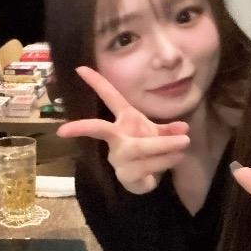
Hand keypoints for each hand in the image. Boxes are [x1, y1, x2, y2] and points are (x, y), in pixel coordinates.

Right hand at [56, 66, 190, 193]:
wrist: (143, 181)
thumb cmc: (147, 151)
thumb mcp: (158, 135)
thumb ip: (169, 130)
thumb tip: (183, 128)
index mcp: (124, 121)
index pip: (109, 98)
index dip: (96, 83)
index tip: (80, 68)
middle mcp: (116, 138)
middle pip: (101, 129)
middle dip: (89, 126)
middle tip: (65, 129)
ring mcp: (118, 158)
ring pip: (139, 148)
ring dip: (164, 145)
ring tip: (184, 142)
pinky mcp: (125, 175)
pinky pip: (148, 165)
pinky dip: (166, 159)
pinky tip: (177, 156)